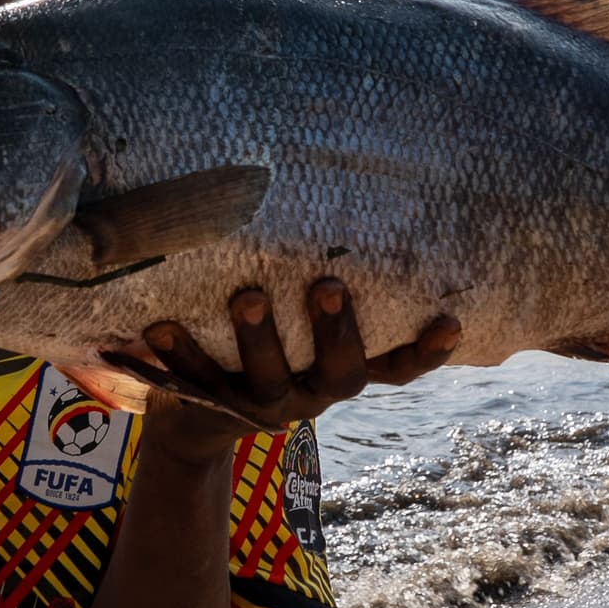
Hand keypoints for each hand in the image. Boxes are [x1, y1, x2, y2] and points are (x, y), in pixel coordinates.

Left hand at [129, 279, 458, 463]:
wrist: (195, 421)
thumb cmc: (261, 341)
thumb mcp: (295, 323)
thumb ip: (313, 277)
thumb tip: (332, 185)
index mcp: (340, 371)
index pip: (395, 368)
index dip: (425, 352)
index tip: (450, 320)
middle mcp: (311, 394)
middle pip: (339, 374)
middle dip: (335, 330)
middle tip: (329, 284)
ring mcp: (264, 407)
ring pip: (268, 380)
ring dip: (259, 339)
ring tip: (248, 296)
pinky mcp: (212, 410)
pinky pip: (195, 383)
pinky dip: (178, 353)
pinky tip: (158, 324)